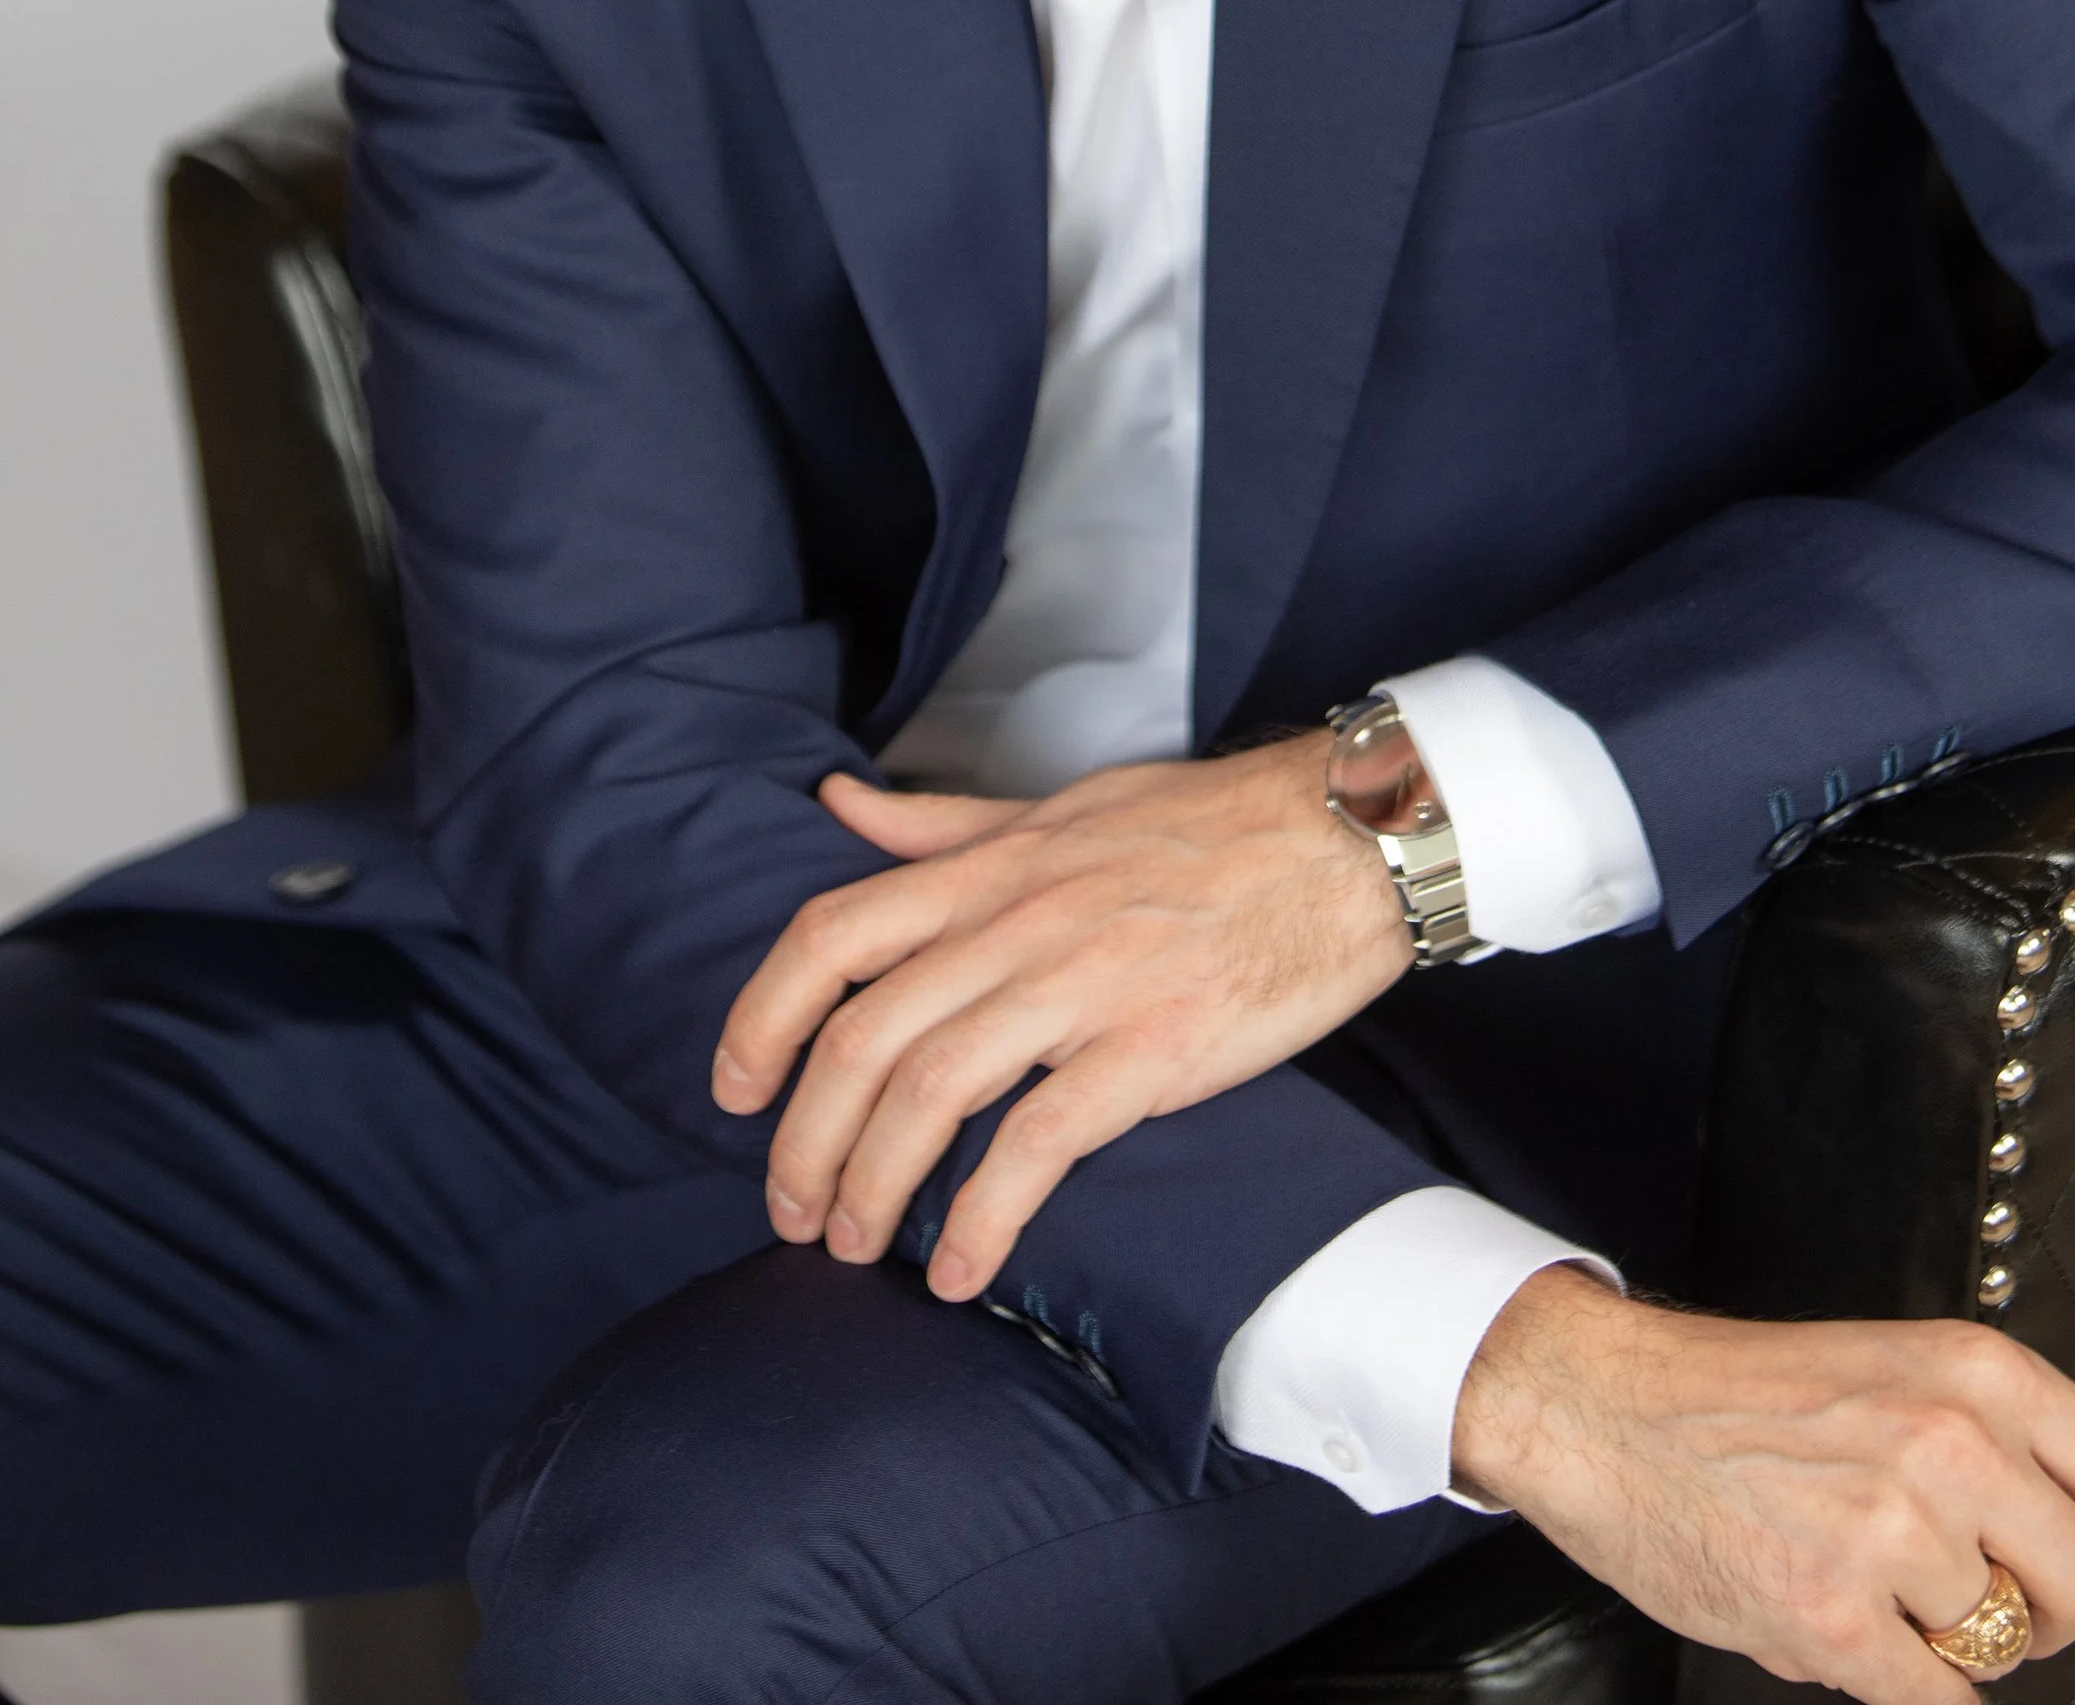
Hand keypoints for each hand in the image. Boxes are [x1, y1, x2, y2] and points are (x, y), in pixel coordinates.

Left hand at [710, 736, 1410, 1300]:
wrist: (1342, 842)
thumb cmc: (1202, 827)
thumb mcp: (1056, 807)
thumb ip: (940, 824)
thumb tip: (837, 805)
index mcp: (990, 867)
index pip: (830, 935)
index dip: (761, 1018)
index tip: (732, 1090)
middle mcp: (1019, 922)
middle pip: (862, 1038)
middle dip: (805, 1143)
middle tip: (793, 1212)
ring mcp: (1084, 985)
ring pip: (929, 1094)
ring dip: (874, 1188)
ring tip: (859, 1247)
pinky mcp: (1153, 1051)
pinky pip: (1038, 1146)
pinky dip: (983, 1219)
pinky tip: (960, 1269)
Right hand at [1453, 1268, 2074, 1698]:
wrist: (1605, 1407)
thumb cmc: (1742, 1398)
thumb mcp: (1892, 1369)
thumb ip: (1994, 1439)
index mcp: (1976, 1371)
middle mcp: (1952, 1440)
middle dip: (2042, 1616)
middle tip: (1979, 1603)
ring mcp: (1896, 1530)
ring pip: (2001, 1649)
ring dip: (1944, 1640)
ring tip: (1862, 1580)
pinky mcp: (1836, 1616)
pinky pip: (1936, 1700)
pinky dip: (1902, 1684)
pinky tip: (1843, 1627)